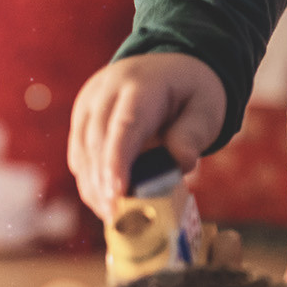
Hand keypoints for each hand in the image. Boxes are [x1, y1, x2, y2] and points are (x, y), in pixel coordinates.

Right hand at [67, 53, 227, 222]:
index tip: (117, 193)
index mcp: (141, 84)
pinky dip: (91, 182)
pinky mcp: (81, 120)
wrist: (170, 67)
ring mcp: (89, 104)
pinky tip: (108, 204)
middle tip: (119, 219)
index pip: (125, 125)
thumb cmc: (191, 93)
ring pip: (82, 152)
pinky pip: (79, 156)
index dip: (118, 160)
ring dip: (95, 188)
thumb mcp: (207, 107)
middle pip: (98, 141)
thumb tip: (181, 163)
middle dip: (105, 184)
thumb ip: (195, 133)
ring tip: (115, 218)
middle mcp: (106, 90)